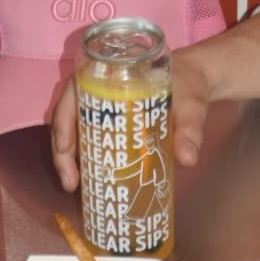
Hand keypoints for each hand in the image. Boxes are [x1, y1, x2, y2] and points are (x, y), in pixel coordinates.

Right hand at [50, 10, 259, 190]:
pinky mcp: (111, 119)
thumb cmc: (190, 84)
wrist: (198, 80)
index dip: (62, 128)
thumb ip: (190, 129)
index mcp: (110, 74)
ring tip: (76, 185)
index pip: (71, 97)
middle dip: (63, 153)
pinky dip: (85, 157)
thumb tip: (187, 159)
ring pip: (74, 129)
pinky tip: (89, 178)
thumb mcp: (192, 104)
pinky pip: (89, 136)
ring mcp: (103, 106)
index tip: (66, 155)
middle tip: (71, 183)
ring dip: (70, 159)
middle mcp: (99, 88)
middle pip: (66, 118)